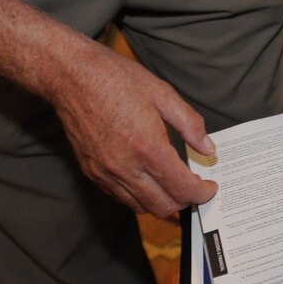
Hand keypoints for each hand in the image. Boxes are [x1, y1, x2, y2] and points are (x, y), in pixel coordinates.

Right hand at [46, 38, 220, 216]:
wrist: (72, 76)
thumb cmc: (117, 80)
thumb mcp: (163, 94)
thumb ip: (190, 124)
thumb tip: (208, 148)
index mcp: (148, 147)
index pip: (182, 188)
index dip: (202, 193)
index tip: (209, 187)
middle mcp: (125, 167)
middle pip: (163, 206)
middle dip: (184, 201)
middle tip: (194, 187)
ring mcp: (106, 172)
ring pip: (140, 207)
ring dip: (161, 202)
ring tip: (172, 184)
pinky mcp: (91, 172)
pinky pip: (120, 197)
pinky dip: (138, 196)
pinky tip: (147, 178)